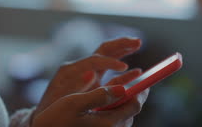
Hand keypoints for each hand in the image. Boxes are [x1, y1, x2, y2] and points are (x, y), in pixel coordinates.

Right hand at [31, 85, 149, 126]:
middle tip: (137, 83)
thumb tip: (123, 89)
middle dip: (135, 96)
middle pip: (131, 111)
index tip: (145, 78)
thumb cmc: (56, 120)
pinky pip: (114, 122)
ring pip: (123, 117)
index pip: (134, 104)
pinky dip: (116, 110)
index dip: (141, 90)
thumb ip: (100, 95)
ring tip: (124, 91)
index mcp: (108, 122)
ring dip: (126, 103)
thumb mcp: (75, 103)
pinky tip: (109, 104)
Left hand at [33, 38, 142, 119]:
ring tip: (138, 43)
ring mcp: (87, 75)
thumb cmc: (50, 109)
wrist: (43, 118)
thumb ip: (76, 86)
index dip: (110, 62)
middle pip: (103, 50)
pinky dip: (123, 72)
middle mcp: (80, 68)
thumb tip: (91, 73)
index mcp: (71, 69)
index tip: (124, 67)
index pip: (95, 60)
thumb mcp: (60, 98)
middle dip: (120, 44)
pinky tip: (137, 71)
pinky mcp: (92, 84)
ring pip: (108, 57)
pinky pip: (110, 75)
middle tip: (137, 42)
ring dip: (123, 50)